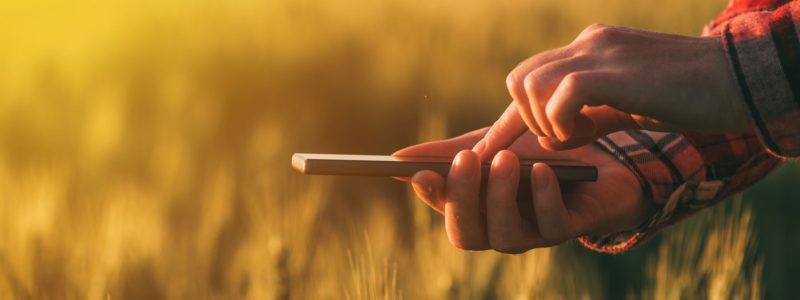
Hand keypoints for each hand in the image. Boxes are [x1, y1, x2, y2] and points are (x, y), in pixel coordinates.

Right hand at [393, 128, 653, 252]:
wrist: (599, 153)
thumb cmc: (537, 152)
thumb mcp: (490, 145)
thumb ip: (449, 153)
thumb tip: (398, 158)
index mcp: (478, 210)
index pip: (446, 212)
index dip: (433, 196)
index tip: (422, 172)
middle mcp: (501, 228)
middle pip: (468, 235)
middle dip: (464, 198)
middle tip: (467, 158)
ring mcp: (534, 233)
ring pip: (505, 237)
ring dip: (501, 197)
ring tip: (505, 159)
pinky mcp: (567, 228)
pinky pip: (551, 225)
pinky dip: (543, 197)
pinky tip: (543, 169)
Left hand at [474, 24, 749, 155]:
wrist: (735, 82)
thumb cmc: (684, 97)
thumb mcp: (626, 104)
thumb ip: (589, 112)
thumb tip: (553, 134)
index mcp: (588, 48)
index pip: (529, 80)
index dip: (506, 120)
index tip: (486, 151)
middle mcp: (586, 44)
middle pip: (519, 79)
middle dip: (524, 120)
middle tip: (561, 140)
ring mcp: (599, 53)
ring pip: (530, 85)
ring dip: (544, 122)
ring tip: (580, 136)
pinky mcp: (614, 71)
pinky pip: (560, 96)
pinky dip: (563, 122)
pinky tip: (590, 131)